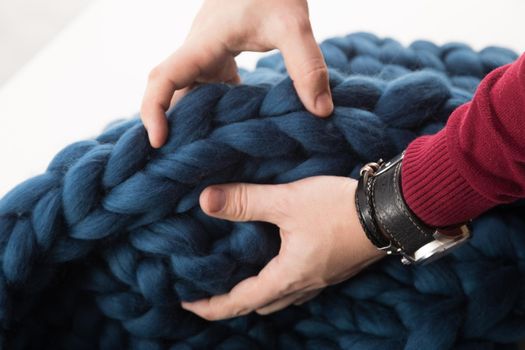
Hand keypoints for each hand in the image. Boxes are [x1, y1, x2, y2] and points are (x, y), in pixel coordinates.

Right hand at [141, 0, 332, 147]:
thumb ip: (307, 66)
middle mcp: (198, 49)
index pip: (164, 77)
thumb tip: (320, 112)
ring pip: (186, 89)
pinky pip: (205, 84)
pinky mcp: (219, 52)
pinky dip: (210, 107)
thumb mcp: (292, 24)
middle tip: (175, 161)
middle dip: (166, 123)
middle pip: (168, 90)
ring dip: (188, 117)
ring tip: (200, 153)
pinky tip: (227, 126)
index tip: (159, 142)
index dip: (153, 110)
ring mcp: (206, 50)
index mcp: (204, 43)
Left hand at [181, 176, 385, 319]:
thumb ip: (247, 201)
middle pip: (260, 304)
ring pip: (281, 297)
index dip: (212, 306)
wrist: (390, 211)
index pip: (240, 301)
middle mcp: (303, 285)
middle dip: (233, 302)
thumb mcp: (288, 202)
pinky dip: (279, 281)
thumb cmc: (339, 209)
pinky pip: (298, 285)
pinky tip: (278, 260)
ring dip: (258, 292)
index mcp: (288, 276)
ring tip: (240, 275)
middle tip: (212, 289)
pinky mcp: (333, 269)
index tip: (188, 303)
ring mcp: (321, 280)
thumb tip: (205, 201)